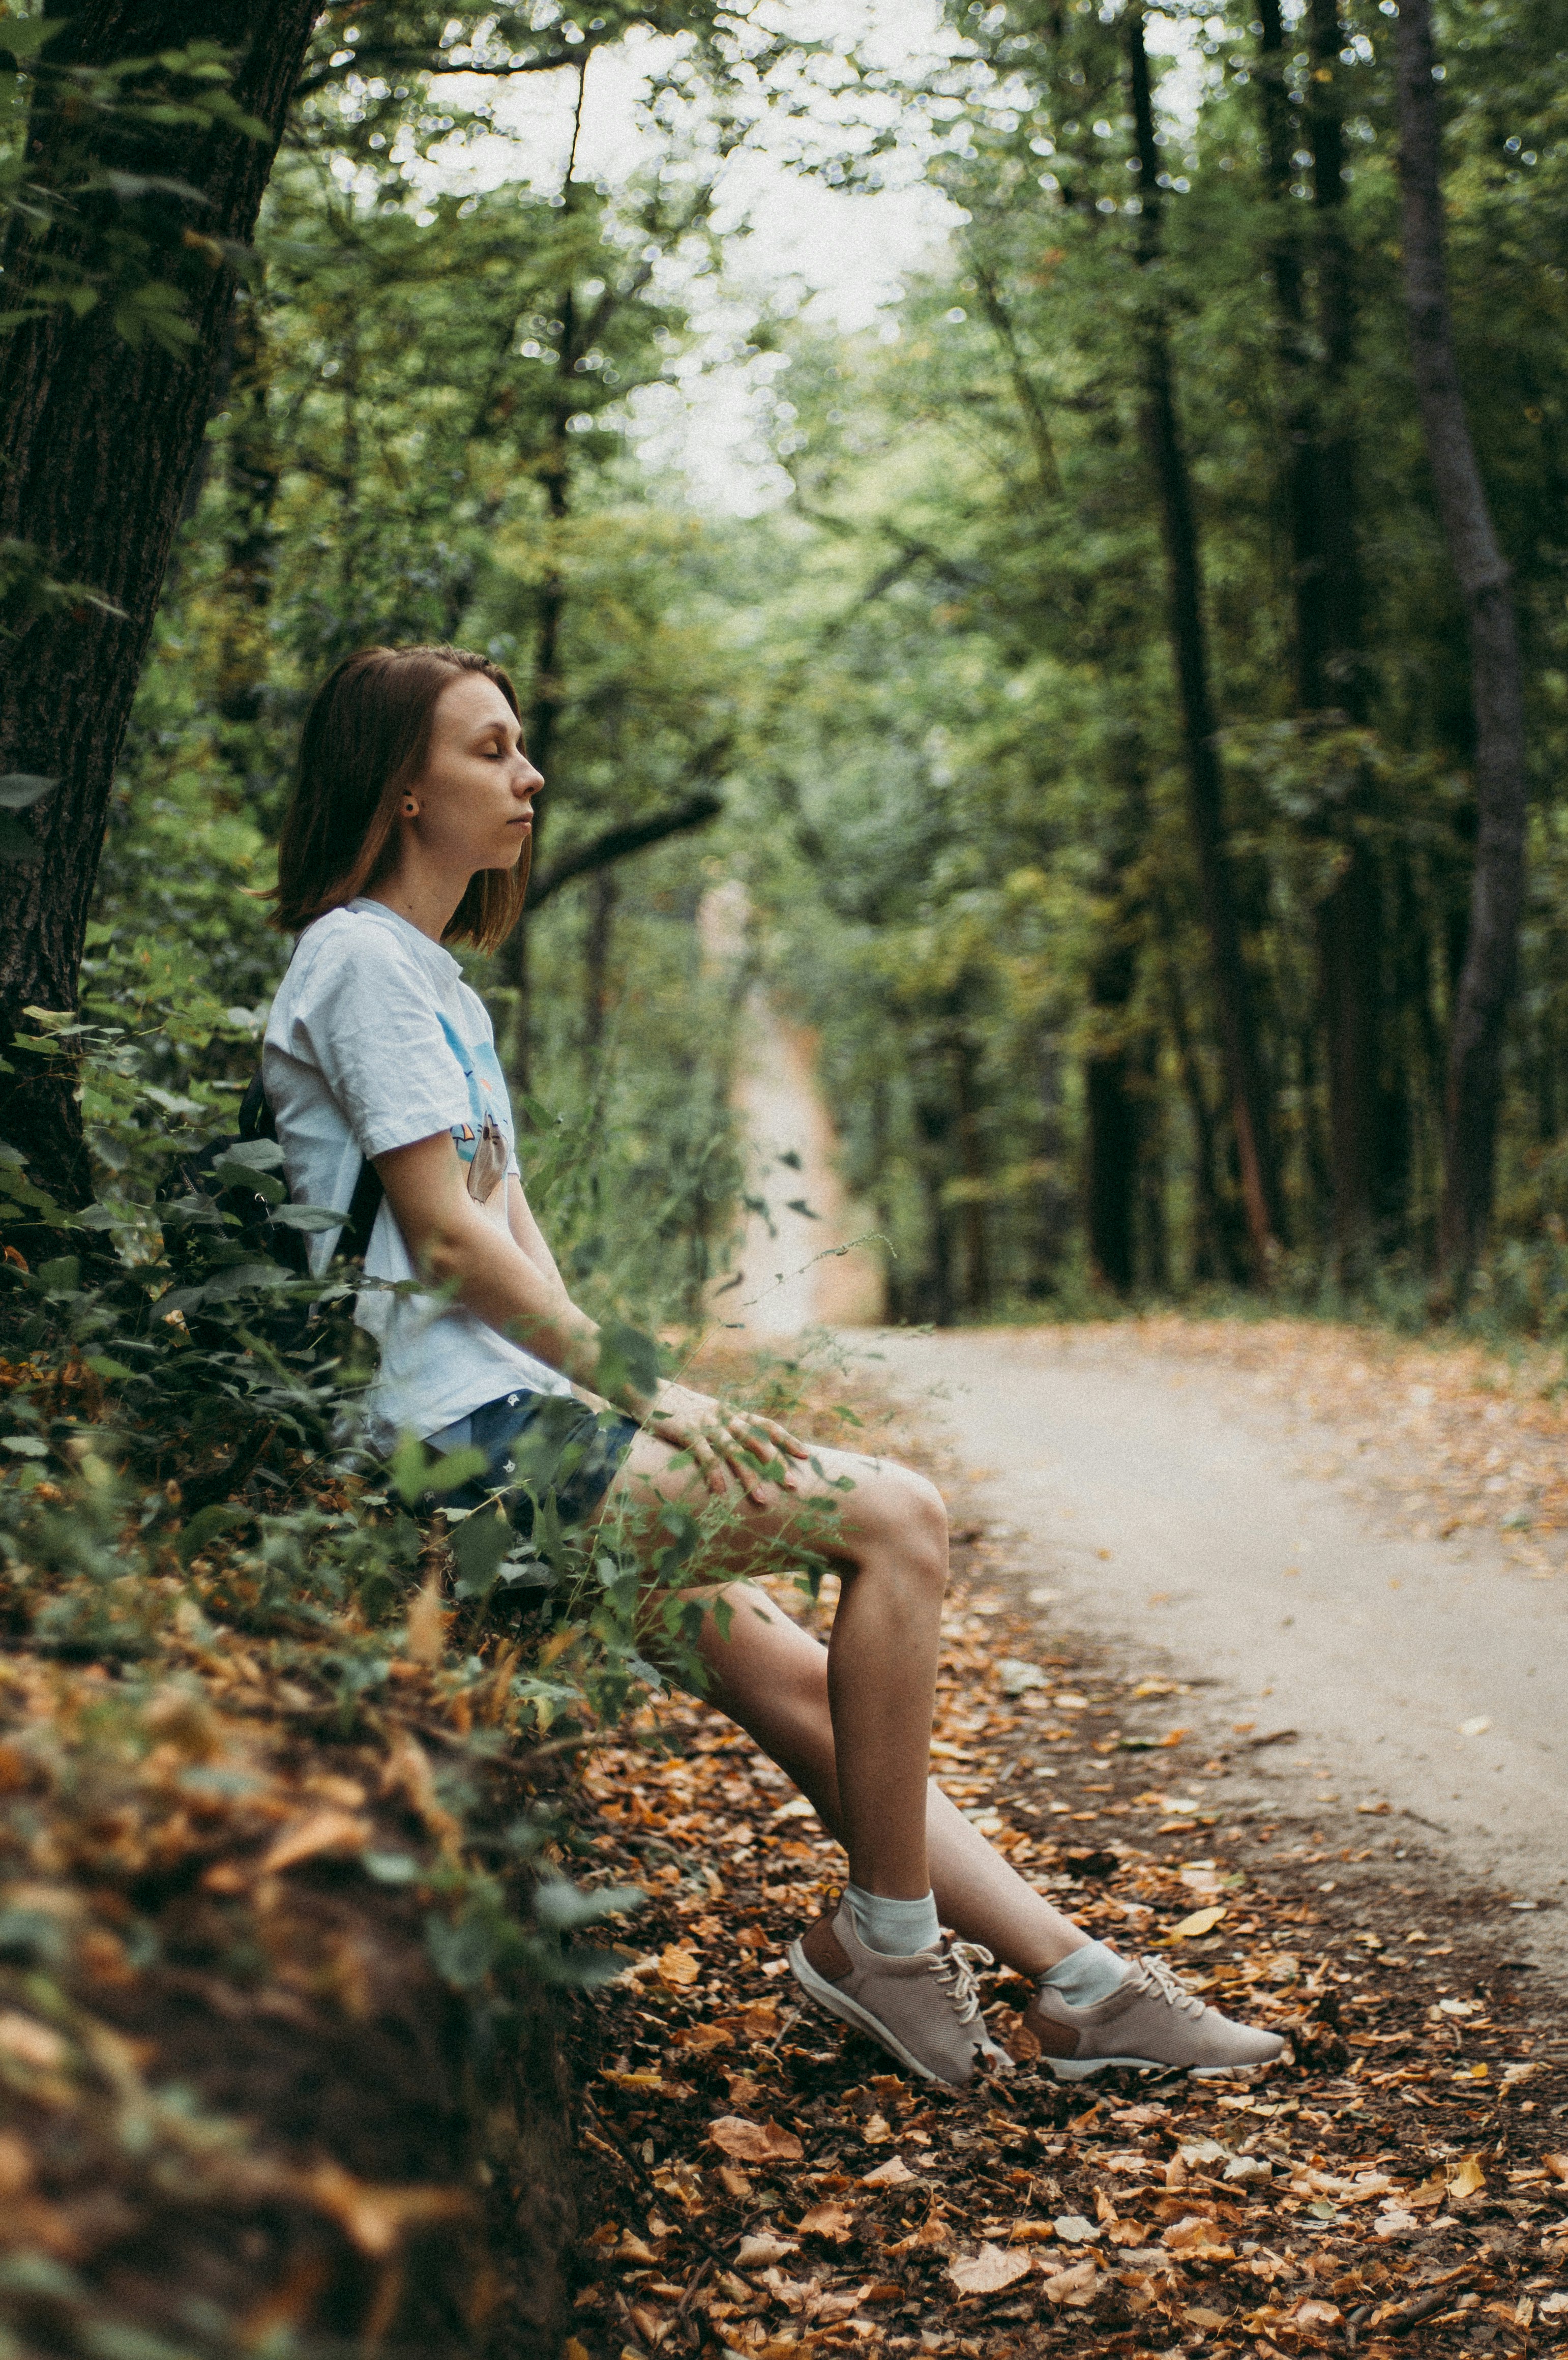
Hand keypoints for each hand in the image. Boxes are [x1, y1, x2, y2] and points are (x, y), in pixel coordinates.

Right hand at [648, 1380, 811, 1501]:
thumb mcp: (710, 1415)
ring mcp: (707, 1424)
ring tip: (762, 1499)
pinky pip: (705, 1456)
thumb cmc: (682, 1410)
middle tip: (793, 1485)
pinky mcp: (687, 1432)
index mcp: (733, 1413)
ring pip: (734, 1451)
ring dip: (750, 1477)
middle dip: (776, 1463)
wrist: (650, 1393)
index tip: (806, 1456)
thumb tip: (748, 1448)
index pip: (767, 1425)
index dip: (787, 1439)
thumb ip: (728, 1427)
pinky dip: (715, 1475)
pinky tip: (723, 1494)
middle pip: (757, 1440)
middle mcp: (724, 1417)